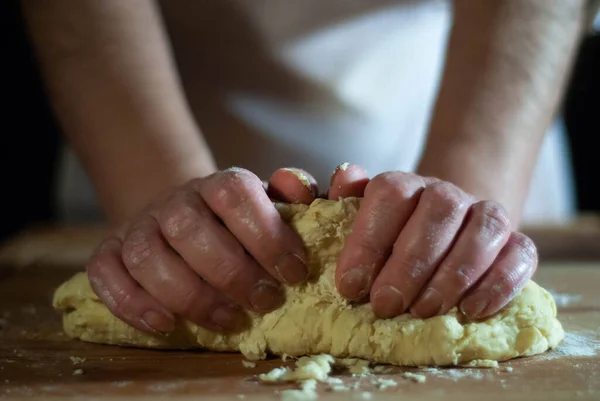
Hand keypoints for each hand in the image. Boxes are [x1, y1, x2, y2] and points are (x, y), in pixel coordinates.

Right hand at [87, 167, 323, 334]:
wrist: (185, 218)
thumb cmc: (238, 223)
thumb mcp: (271, 208)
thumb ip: (293, 197)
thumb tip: (302, 191)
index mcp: (218, 184)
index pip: (234, 194)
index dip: (266, 234)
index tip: (294, 272)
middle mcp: (175, 201)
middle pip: (189, 228)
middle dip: (232, 272)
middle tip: (265, 301)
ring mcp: (139, 225)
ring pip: (147, 255)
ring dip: (190, 295)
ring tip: (228, 320)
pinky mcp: (110, 252)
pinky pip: (106, 274)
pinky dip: (132, 303)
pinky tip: (166, 323)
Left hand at [333, 164, 537, 319]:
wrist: (443, 235)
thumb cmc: (391, 240)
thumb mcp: (360, 224)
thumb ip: (347, 200)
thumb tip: (344, 174)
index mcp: (405, 185)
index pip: (390, 194)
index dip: (368, 241)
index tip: (350, 286)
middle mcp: (448, 194)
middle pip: (439, 211)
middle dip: (410, 264)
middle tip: (386, 305)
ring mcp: (486, 216)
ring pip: (483, 229)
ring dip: (453, 274)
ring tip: (425, 310)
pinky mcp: (516, 243)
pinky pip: (521, 254)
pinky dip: (499, 284)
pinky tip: (472, 310)